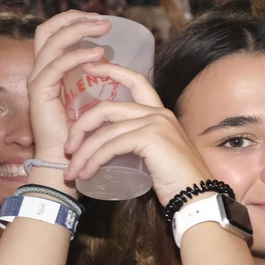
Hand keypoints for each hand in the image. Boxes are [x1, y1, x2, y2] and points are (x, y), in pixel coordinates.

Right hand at [26, 11, 115, 162]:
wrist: (68, 159)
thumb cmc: (83, 131)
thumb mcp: (89, 97)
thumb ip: (93, 78)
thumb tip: (113, 60)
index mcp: (50, 70)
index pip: (54, 34)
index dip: (73, 21)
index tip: (100, 19)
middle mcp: (39, 71)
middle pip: (47, 31)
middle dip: (74, 19)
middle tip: (102, 19)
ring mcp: (37, 81)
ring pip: (52, 43)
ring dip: (79, 31)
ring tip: (104, 28)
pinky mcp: (40, 93)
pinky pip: (57, 66)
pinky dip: (77, 56)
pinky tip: (98, 54)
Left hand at [62, 62, 212, 205]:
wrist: (197, 197)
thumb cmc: (177, 181)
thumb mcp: (156, 153)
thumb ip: (138, 140)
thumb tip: (110, 144)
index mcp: (160, 113)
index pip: (136, 81)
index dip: (111, 70)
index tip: (88, 67)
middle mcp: (158, 113)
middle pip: (106, 108)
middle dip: (80, 127)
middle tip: (68, 148)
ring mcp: (155, 123)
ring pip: (104, 131)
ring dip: (83, 153)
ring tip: (73, 171)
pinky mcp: (150, 137)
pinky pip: (111, 145)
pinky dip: (94, 160)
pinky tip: (87, 172)